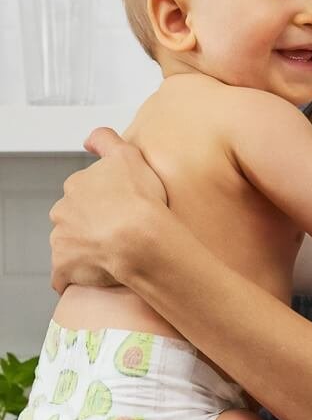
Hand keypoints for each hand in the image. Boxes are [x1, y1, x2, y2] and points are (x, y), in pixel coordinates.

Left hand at [49, 127, 167, 293]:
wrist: (141, 239)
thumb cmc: (141, 201)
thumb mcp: (128, 155)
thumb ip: (106, 140)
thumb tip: (88, 140)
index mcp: (76, 186)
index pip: (84, 194)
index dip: (103, 203)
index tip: (119, 212)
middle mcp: (63, 210)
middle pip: (73, 219)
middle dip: (88, 226)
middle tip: (116, 235)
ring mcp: (61, 239)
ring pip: (68, 245)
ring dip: (83, 251)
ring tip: (110, 258)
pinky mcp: (63, 266)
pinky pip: (63, 274)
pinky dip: (74, 277)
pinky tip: (92, 279)